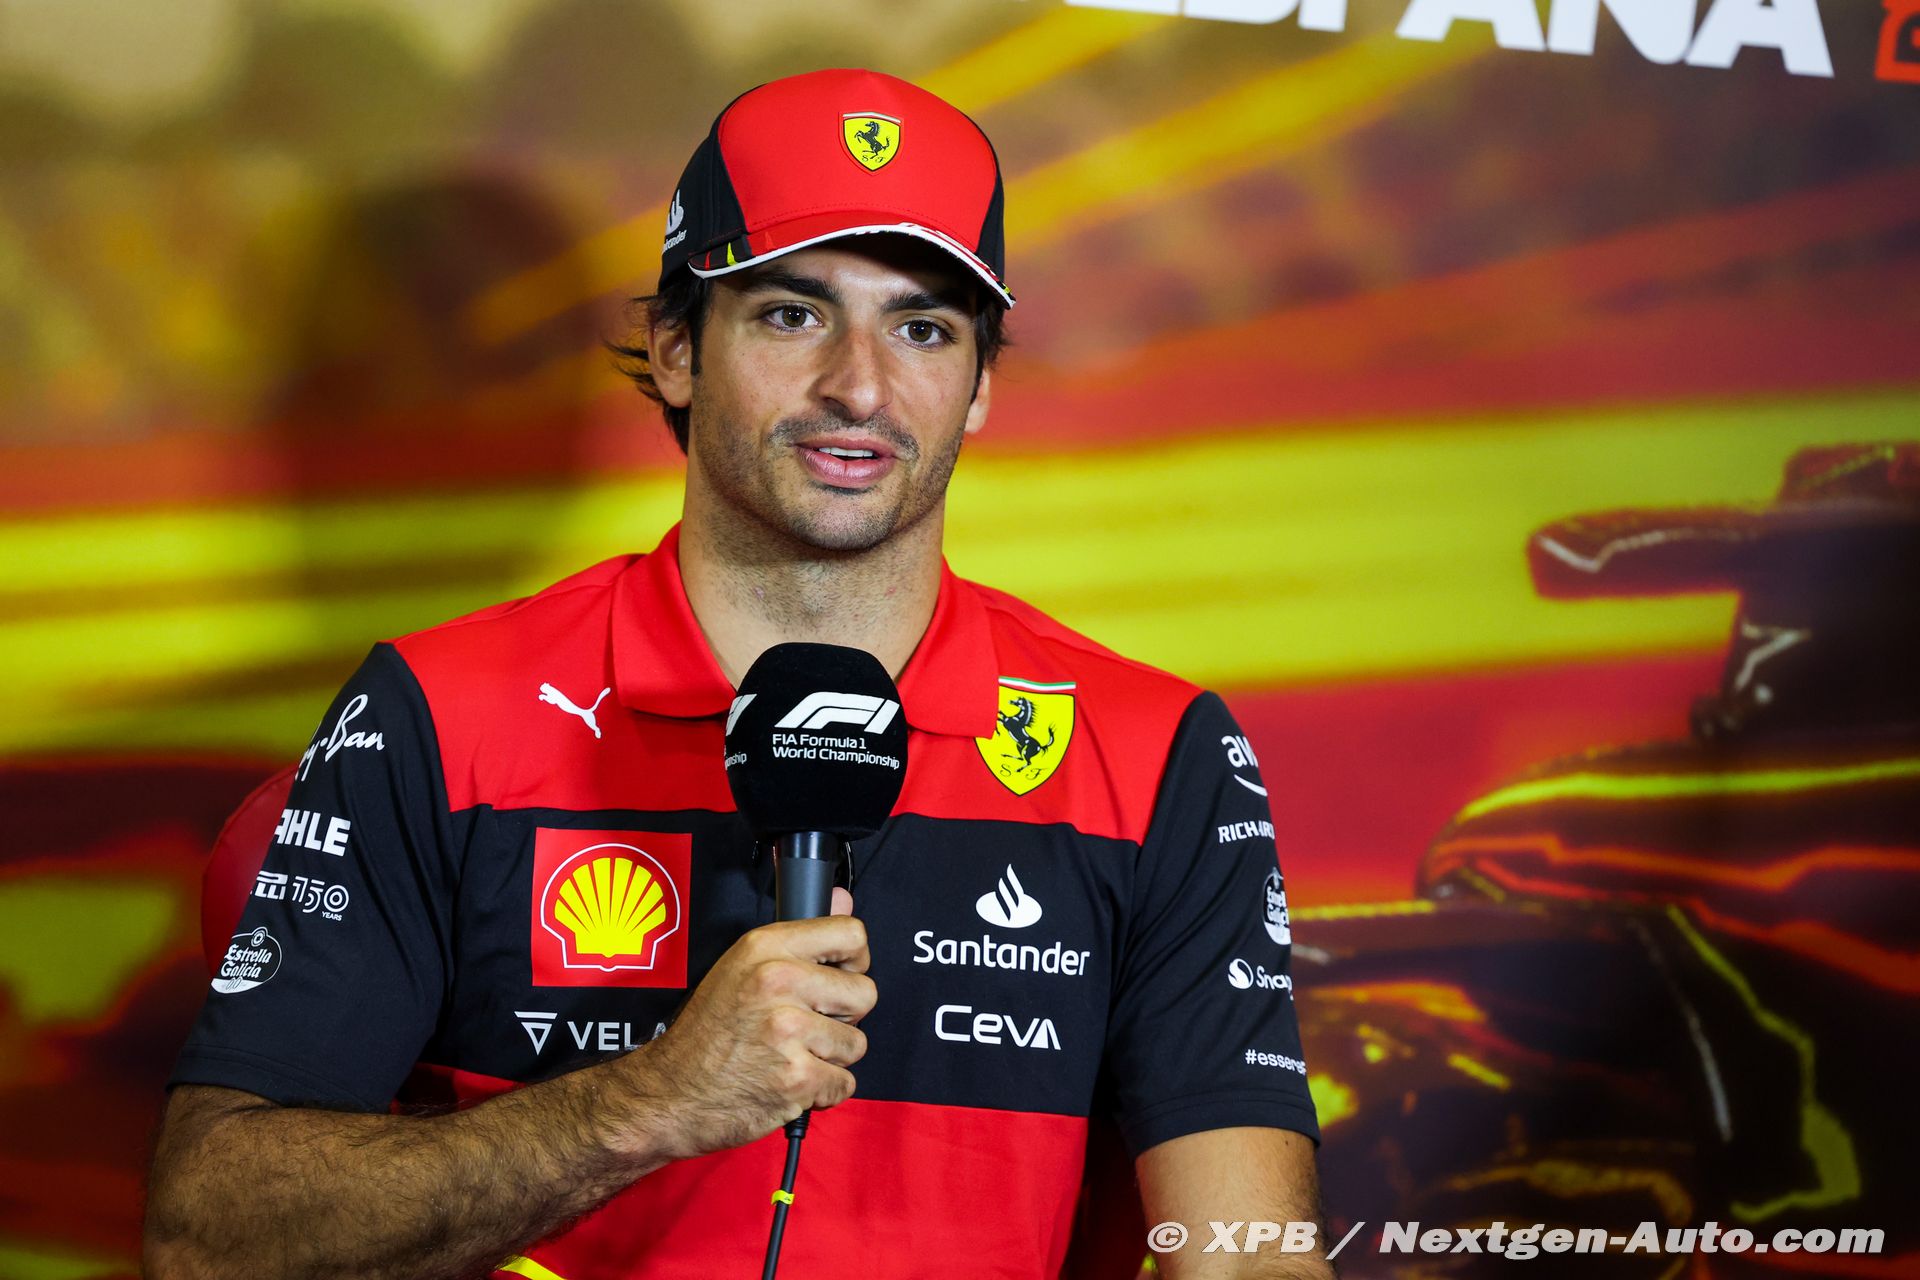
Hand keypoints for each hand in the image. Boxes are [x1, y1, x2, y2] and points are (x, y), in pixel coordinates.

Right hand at [623, 888, 874, 1159]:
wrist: (672, 1092)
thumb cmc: (707, 1031)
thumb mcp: (742, 966)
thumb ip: (801, 936)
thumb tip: (843, 899)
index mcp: (766, 947)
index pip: (851, 934)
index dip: (854, 959)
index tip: (841, 975)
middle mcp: (779, 982)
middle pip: (865, 993)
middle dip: (844, 1016)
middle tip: (809, 1024)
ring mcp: (789, 1032)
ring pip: (856, 1043)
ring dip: (831, 1056)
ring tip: (792, 1054)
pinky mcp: (797, 1078)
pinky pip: (844, 1082)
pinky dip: (822, 1090)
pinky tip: (790, 1081)